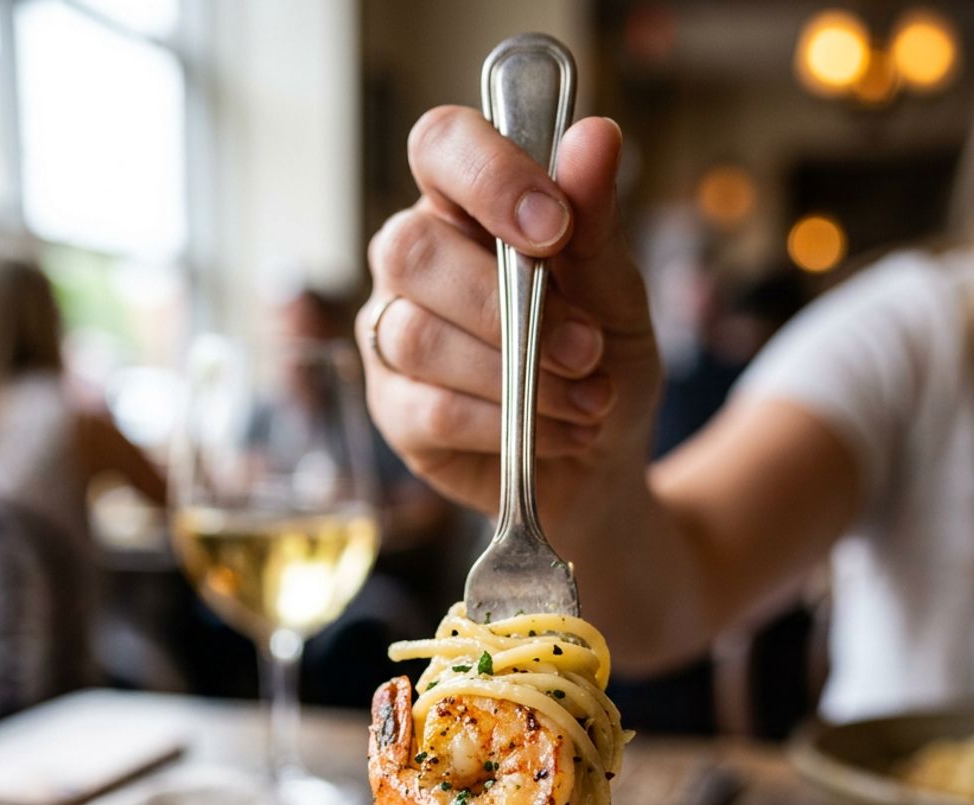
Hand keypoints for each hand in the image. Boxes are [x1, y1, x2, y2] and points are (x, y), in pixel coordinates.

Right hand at [357, 107, 660, 540]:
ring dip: (516, 375)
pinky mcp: (395, 412)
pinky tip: (560, 432)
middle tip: (587, 347)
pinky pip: (432, 411)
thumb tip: (595, 136)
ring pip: (418, 338)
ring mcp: (392, 336)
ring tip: (588, 400)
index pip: (441, 146)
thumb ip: (595, 222)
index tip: (555, 226)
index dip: (488, 174)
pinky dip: (506, 425)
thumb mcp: (618, 291)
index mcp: (465, 205)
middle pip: (411, 250)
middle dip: (506, 305)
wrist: (603, 461)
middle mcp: (413, 262)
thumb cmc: (601, 360)